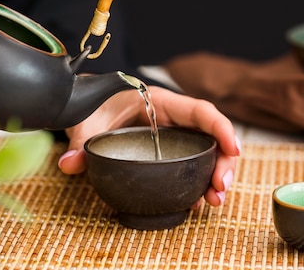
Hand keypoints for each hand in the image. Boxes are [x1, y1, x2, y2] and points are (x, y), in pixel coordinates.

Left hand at [59, 86, 240, 206]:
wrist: (88, 104)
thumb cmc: (94, 104)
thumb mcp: (87, 121)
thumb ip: (80, 141)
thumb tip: (69, 164)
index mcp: (160, 102)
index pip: (200, 111)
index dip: (221, 128)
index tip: (233, 150)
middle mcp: (173, 119)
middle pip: (210, 137)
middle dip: (222, 162)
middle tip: (219, 190)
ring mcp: (174, 136)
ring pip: (206, 153)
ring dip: (215, 176)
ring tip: (213, 201)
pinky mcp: (169, 151)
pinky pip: (193, 164)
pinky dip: (200, 182)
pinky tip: (197, 201)